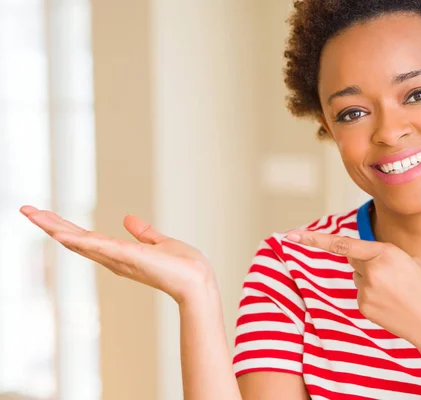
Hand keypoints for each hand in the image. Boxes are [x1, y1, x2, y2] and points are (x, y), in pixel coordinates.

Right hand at [20, 205, 214, 303]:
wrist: (198, 281)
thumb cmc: (183, 267)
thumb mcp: (158, 243)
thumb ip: (143, 233)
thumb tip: (127, 219)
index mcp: (119, 254)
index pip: (85, 238)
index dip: (64, 227)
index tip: (44, 216)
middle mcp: (113, 258)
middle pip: (75, 239)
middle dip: (50, 225)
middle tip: (26, 210)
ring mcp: (119, 258)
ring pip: (81, 241)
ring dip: (56, 228)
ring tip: (33, 215)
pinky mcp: (129, 257)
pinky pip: (100, 247)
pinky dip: (81, 241)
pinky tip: (61, 233)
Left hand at [285, 230, 420, 349]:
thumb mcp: (412, 260)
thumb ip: (384, 254)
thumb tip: (362, 259)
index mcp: (385, 252)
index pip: (342, 244)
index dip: (313, 239)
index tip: (291, 236)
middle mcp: (371, 270)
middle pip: (354, 259)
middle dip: (367, 262)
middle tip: (395, 277)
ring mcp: (365, 290)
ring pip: (358, 277)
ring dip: (372, 280)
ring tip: (398, 292)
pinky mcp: (363, 306)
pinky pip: (361, 293)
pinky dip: (373, 296)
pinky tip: (392, 304)